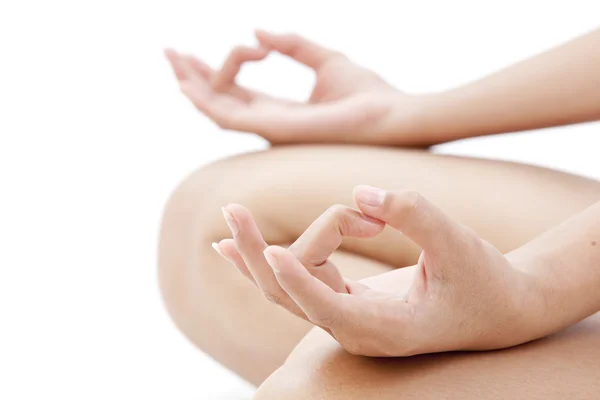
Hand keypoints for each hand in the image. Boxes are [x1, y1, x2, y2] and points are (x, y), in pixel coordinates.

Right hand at [165, 30, 421, 145]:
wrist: (390, 115)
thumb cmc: (367, 93)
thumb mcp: (326, 59)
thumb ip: (292, 45)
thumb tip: (257, 32)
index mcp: (282, 111)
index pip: (239, 92)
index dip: (222, 70)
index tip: (246, 43)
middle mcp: (270, 123)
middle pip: (221, 100)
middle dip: (194, 77)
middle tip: (171, 53)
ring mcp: (269, 129)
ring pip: (217, 109)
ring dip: (192, 85)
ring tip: (172, 60)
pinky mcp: (274, 129)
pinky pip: (229, 115)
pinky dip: (206, 99)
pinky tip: (187, 81)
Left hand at [214, 186, 543, 356]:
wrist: (498, 308)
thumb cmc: (484, 278)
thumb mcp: (458, 243)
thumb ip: (412, 213)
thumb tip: (361, 192)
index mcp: (386, 329)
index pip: (329, 309)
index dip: (299, 280)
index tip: (270, 250)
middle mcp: (356, 331)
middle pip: (291, 297)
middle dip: (259, 254)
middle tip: (233, 210)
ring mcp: (346, 319)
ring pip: (287, 289)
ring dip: (258, 253)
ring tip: (233, 213)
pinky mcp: (344, 303)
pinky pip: (296, 284)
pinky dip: (268, 263)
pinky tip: (236, 247)